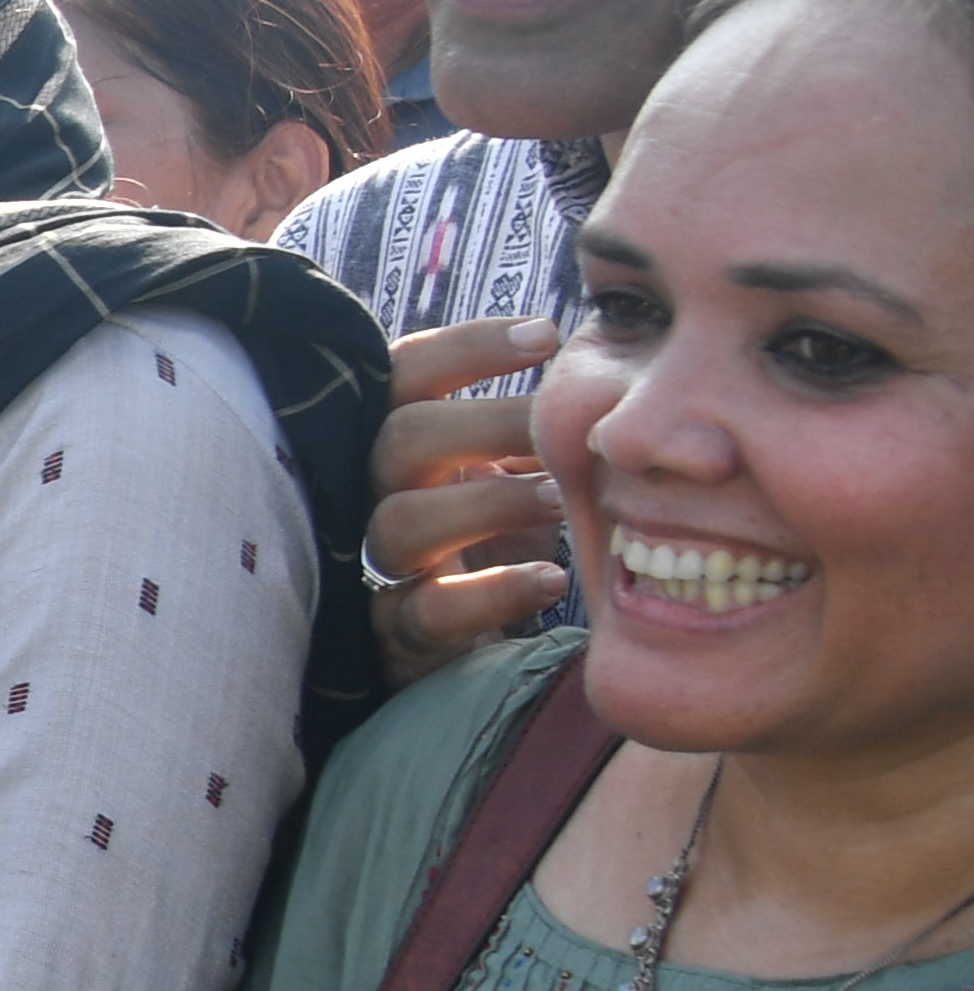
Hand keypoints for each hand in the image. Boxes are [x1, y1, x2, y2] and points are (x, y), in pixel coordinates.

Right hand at [361, 315, 573, 683]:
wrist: (474, 653)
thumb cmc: (504, 542)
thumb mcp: (520, 471)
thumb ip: (539, 424)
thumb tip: (613, 364)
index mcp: (405, 443)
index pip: (406, 374)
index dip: (466, 349)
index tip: (545, 337)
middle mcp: (376, 497)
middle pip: (399, 441)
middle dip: (484, 424)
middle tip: (561, 425)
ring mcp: (381, 569)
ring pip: (399, 523)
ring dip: (488, 504)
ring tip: (561, 499)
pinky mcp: (398, 638)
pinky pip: (426, 613)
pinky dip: (490, 593)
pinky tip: (551, 577)